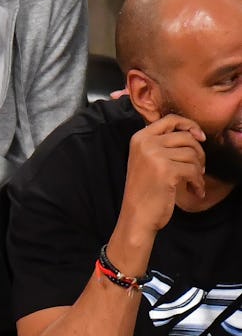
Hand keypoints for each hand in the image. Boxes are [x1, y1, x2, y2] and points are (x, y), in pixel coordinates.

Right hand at [121, 114, 205, 236]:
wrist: (136, 216)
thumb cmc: (145, 190)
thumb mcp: (147, 160)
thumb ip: (162, 143)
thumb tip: (194, 133)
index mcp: (139, 138)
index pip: (170, 119)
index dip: (190, 125)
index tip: (200, 137)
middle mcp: (145, 143)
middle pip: (186, 137)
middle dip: (198, 153)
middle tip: (197, 170)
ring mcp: (155, 155)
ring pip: (192, 154)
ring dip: (197, 171)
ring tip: (193, 183)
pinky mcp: (166, 170)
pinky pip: (193, 170)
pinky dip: (197, 183)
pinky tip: (194, 191)